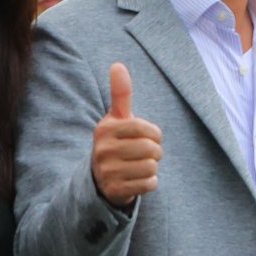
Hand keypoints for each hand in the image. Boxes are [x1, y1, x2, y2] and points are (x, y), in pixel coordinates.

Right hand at [92, 63, 161, 206]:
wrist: (101, 179)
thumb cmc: (117, 142)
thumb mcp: (116, 119)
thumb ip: (120, 94)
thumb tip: (117, 64)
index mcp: (105, 129)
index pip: (146, 129)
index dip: (154, 134)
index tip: (147, 137)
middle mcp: (102, 150)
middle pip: (151, 149)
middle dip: (155, 152)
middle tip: (143, 154)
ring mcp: (106, 172)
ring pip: (151, 167)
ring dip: (152, 167)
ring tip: (138, 166)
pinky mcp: (115, 190)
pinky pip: (149, 184)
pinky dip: (149, 182)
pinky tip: (136, 179)